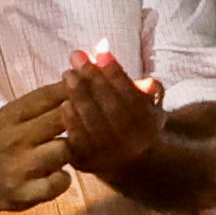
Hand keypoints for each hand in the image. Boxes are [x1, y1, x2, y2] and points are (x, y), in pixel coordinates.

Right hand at [0, 81, 78, 214]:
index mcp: (11, 115)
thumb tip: (79, 76)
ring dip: (70, 150)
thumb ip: (42, 101)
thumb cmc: (0, 143)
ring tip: (65, 152)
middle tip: (88, 122)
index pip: (47, 95)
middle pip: (60, 119)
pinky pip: (60, 182)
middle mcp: (14, 139)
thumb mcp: (12, 116)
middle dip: (79, 117)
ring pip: (64, 150)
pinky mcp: (25, 194)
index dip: (74, 89)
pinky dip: (63, 179)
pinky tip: (56, 174)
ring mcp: (19, 168)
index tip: (90, 89)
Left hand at [57, 51, 166, 175]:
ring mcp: (112, 156)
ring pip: (94, 124)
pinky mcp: (89, 164)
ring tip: (68, 74)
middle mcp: (134, 142)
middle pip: (112, 108)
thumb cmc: (133, 118)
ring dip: (79, 97)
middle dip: (93, 79)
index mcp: (151, 123)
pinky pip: (78, 142)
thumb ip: (133, 79)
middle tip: (77, 56)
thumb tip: (121, 59)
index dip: (115, 72)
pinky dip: (71, 122)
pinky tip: (64, 103)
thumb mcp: (145, 100)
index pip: (132, 94)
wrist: (129, 162)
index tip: (100, 49)